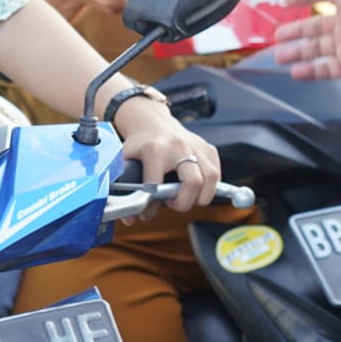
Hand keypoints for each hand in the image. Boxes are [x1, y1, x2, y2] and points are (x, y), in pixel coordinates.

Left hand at [111, 95, 221, 213]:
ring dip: (200, 197)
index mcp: (155, 150)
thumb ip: (123, 190)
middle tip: (173, 203)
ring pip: (211, 179)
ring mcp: (196, 146)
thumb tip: (130, 218)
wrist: (153, 123)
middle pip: (194, 182)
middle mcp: (179, 146)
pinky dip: (209, 186)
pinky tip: (196, 188)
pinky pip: (217, 173)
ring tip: (187, 198)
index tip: (148, 209)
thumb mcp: (125, 163)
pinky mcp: (208, 148)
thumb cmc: (140, 145)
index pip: (156, 186)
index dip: (151, 205)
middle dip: (184, 203)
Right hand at [272, 0, 340, 84]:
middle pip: (313, 30)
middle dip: (293, 34)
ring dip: (296, 53)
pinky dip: (310, 71)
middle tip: (275, 38)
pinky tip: (297, 72)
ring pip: (315, 50)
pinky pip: (324, 69)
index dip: (299, 5)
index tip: (281, 7)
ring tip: (279, 57)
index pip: (316, 3)